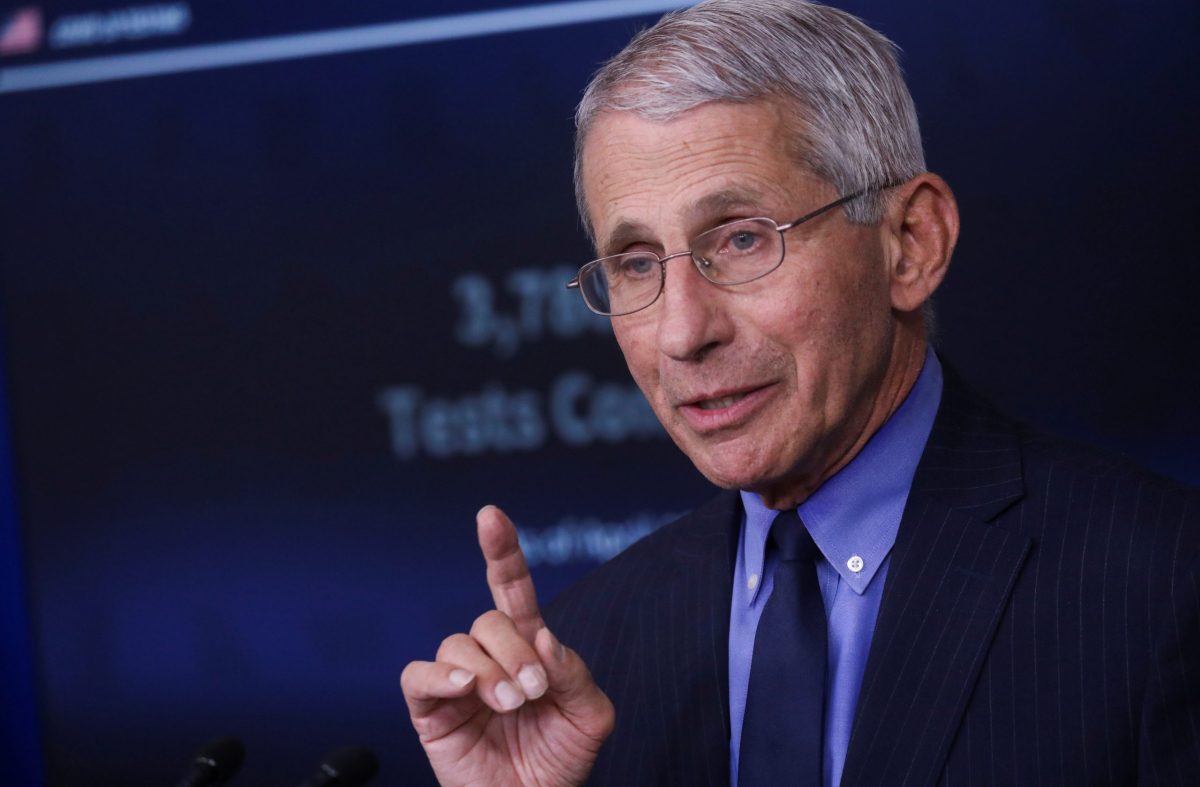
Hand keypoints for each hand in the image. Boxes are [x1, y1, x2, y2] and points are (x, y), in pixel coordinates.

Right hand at [401, 505, 614, 786]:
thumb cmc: (561, 762)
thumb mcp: (589, 716)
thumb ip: (574, 673)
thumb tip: (543, 638)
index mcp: (528, 648)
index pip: (512, 589)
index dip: (502, 551)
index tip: (490, 515)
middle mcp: (489, 657)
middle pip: (489, 619)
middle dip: (515, 650)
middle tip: (534, 690)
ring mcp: (458, 681)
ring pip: (458, 643)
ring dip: (489, 669)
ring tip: (509, 703)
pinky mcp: (430, 710)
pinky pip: (419, 676)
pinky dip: (442, 675)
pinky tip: (467, 687)